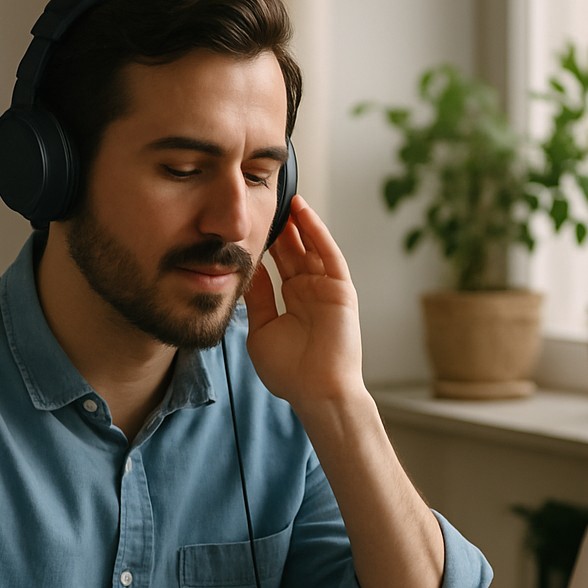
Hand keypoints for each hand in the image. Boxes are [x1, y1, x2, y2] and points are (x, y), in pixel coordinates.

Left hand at [244, 196, 363, 408]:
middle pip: (292, 250)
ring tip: (284, 196)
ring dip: (298, 222)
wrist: (317, 391)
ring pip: (310, 247)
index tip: (246, 223)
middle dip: (279, 227)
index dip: (263, 243)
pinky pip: (328, 254)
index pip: (276, 265)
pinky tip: (303, 212)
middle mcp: (308, 292)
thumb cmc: (290, 371)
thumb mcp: (262, 330)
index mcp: (290, 302)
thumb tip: (247, 271)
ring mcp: (325, 289)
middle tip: (263, 201)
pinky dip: (316, 232)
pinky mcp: (341, 289)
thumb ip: (257, 299)